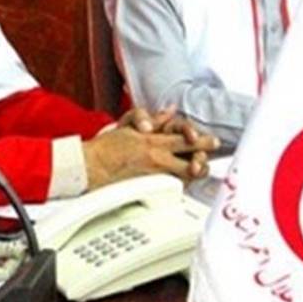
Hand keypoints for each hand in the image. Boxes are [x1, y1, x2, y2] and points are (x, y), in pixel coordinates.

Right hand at [83, 106, 218, 187]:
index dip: (202, 140)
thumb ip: (154, 119)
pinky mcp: (150, 191)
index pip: (185, 139)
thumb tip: (170, 110)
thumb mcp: (130, 126)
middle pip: (192, 160)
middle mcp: (157, 160)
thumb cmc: (106, 149)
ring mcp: (155, 178)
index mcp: (153, 143)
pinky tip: (182, 181)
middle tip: (210, 157)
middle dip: (205, 158)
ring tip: (199, 169)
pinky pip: (173, 188)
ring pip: (186, 177)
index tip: (211, 141)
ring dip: (195, 172)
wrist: (91, 168)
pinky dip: (181, 183)